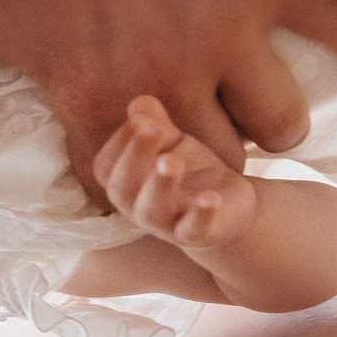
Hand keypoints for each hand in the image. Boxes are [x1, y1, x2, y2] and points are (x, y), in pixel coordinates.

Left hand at [0, 0, 336, 175]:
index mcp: (93, 101)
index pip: (122, 195)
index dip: (129, 203)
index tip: (135, 196)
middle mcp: (168, 83)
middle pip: (212, 174)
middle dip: (208, 181)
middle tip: (206, 170)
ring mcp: (228, 34)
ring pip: (279, 126)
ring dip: (271, 131)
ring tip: (263, 123)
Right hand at [94, 96, 259, 248]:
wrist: (230, 210)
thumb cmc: (191, 173)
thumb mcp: (174, 143)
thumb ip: (156, 124)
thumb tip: (139, 104)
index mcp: (126, 183)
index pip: (107, 166)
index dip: (120, 142)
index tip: (142, 118)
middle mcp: (138, 206)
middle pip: (122, 188)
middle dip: (134, 157)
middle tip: (151, 129)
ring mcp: (168, 224)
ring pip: (152, 211)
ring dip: (159, 185)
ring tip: (171, 161)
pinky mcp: (200, 233)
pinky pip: (195, 230)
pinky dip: (201, 215)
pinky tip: (211, 197)